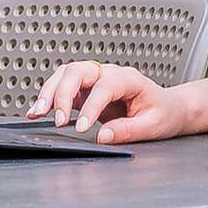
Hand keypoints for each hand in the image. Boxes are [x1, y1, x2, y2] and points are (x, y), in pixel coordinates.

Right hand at [28, 61, 200, 144]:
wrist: (169, 108)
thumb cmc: (165, 113)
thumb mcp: (154, 125)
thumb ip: (128, 130)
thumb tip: (103, 136)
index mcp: (129, 79)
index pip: (104, 86)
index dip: (91, 106)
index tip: (83, 127)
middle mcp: (109, 74)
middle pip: (78, 71)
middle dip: (63, 93)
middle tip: (58, 120)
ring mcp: (95, 80)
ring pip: (65, 74)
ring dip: (49, 92)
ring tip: (38, 113)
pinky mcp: (85, 90)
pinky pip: (62, 87)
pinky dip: (48, 97)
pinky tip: (37, 112)